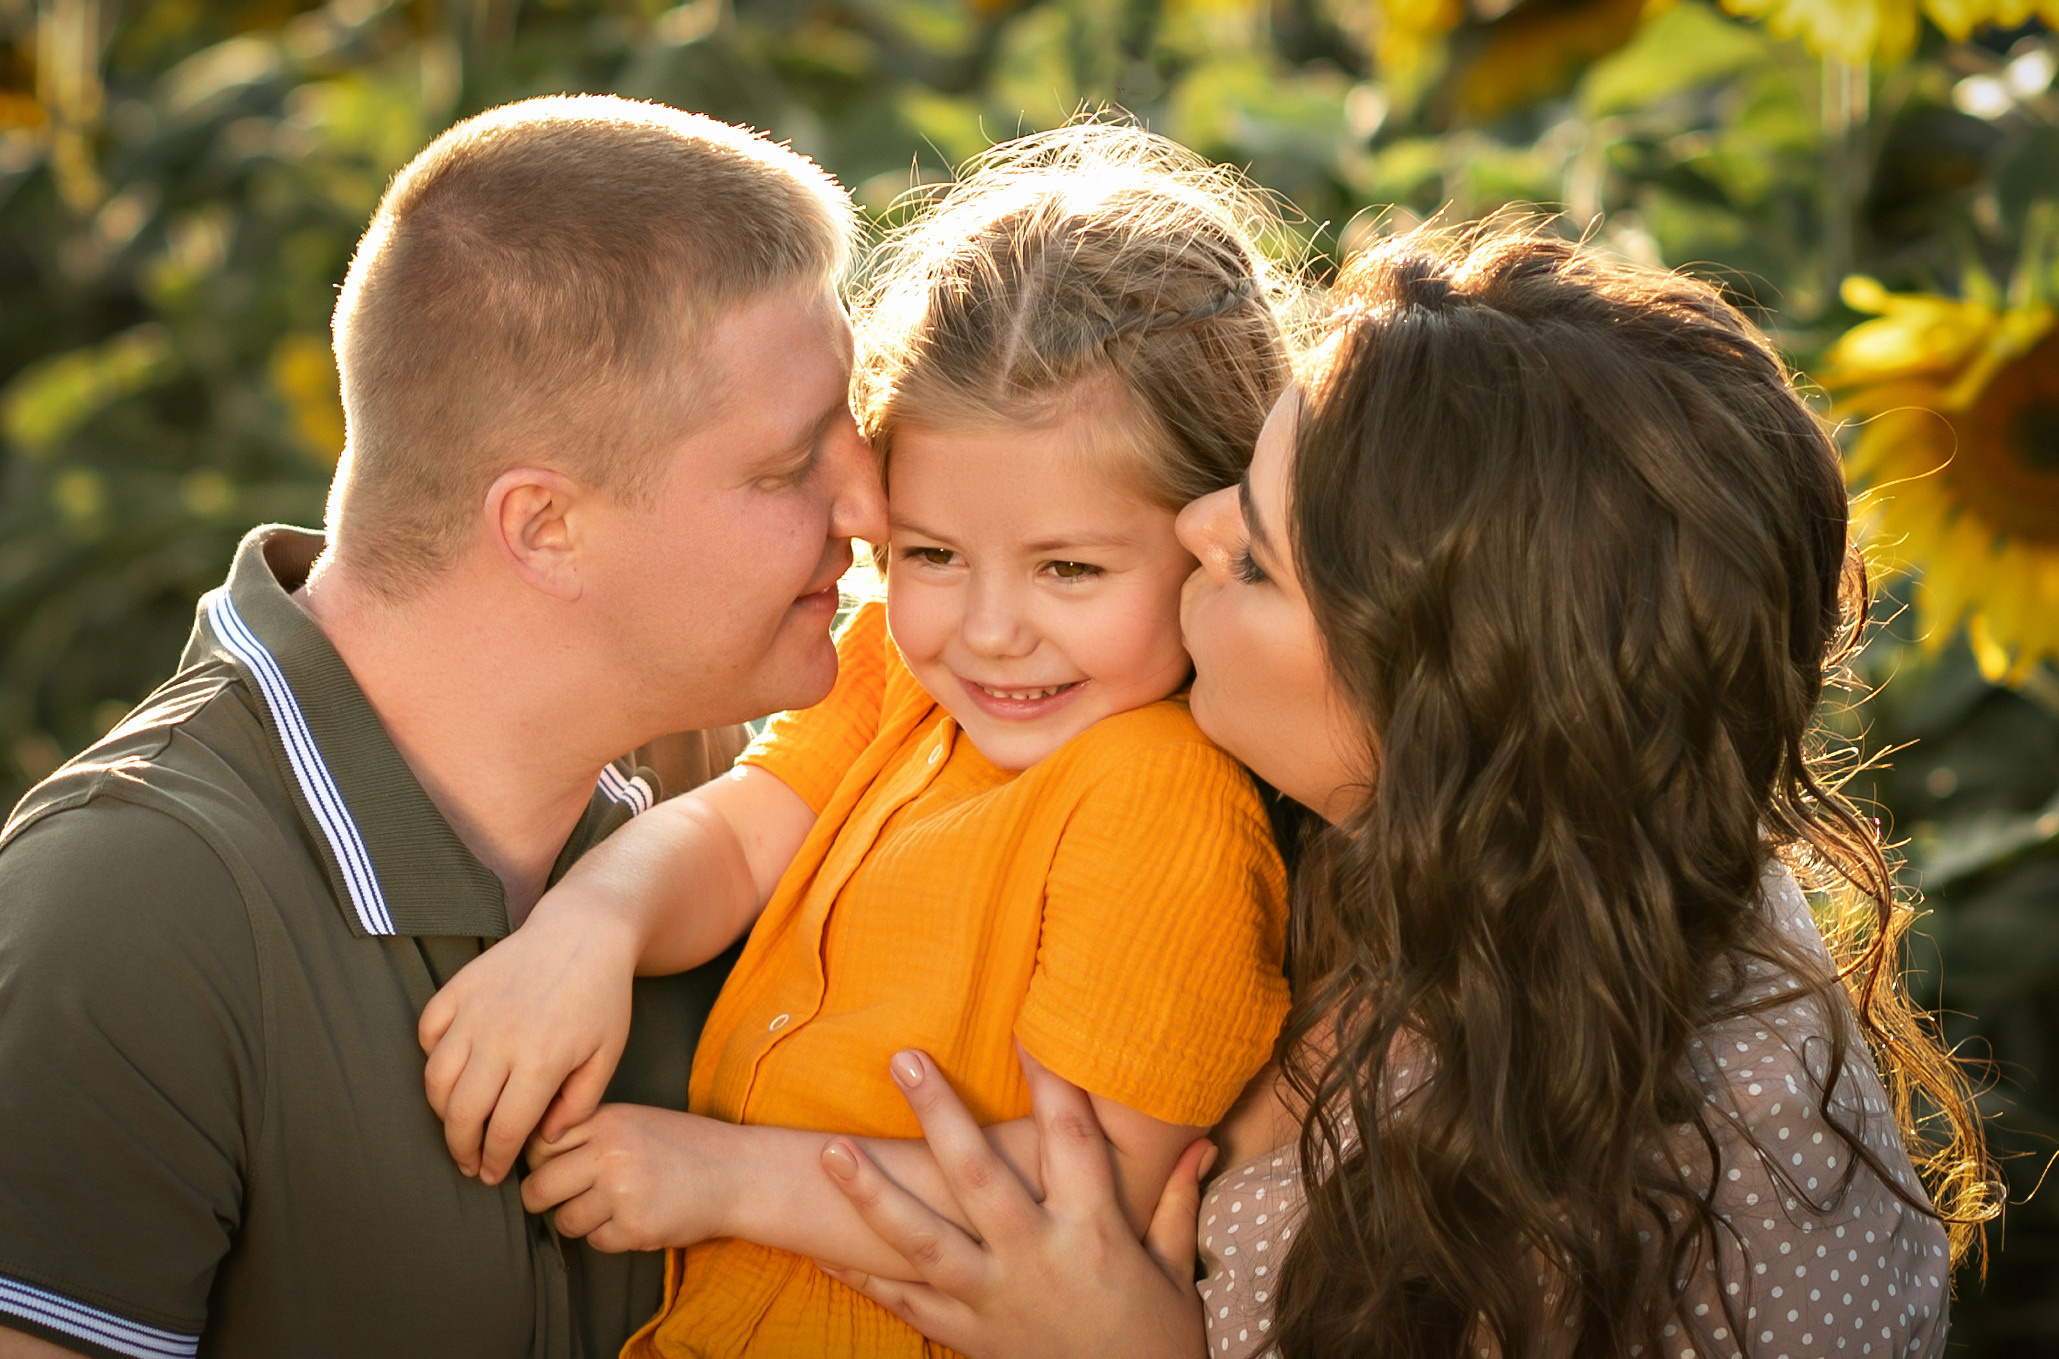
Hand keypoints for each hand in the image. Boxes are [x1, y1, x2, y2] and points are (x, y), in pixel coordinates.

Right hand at [417, 892, 639, 1184]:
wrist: (584, 931)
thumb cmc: (602, 997)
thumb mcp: (607, 1055)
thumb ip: (578, 1104)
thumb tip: (543, 1138)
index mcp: (542, 1061)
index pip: (503, 1131)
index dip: (495, 1162)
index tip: (493, 1176)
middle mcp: (500, 1038)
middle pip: (461, 1114)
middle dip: (462, 1149)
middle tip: (470, 1163)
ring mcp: (474, 1011)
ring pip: (436, 1080)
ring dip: (441, 1112)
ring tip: (458, 1125)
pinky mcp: (458, 988)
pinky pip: (427, 1035)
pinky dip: (431, 1059)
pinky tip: (452, 1073)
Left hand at [521, 1104, 739, 1252]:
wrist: (738, 1173)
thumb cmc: (684, 1147)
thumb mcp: (635, 1120)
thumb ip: (589, 1132)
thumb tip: (530, 1156)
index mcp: (607, 1120)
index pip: (538, 1144)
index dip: (539, 1161)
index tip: (552, 1168)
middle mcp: (610, 1152)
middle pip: (538, 1187)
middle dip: (543, 1199)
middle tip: (562, 1199)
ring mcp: (622, 1192)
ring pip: (564, 1221)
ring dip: (580, 1221)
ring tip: (612, 1207)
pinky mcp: (635, 1228)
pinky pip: (596, 1242)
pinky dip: (610, 1237)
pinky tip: (635, 1218)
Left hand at [813, 1049, 1209, 1358]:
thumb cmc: (1156, 1341)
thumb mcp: (1174, 1272)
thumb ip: (1175, 1204)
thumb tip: (1197, 1143)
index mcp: (1094, 1230)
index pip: (1071, 1138)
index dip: (1050, 1079)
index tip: (1025, 1027)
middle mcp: (1037, 1258)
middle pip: (977, 1176)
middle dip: (938, 1114)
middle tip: (903, 1059)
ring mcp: (994, 1300)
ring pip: (923, 1240)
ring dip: (872, 1193)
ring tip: (830, 1149)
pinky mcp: (967, 1337)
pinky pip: (906, 1302)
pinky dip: (862, 1275)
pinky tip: (819, 1246)